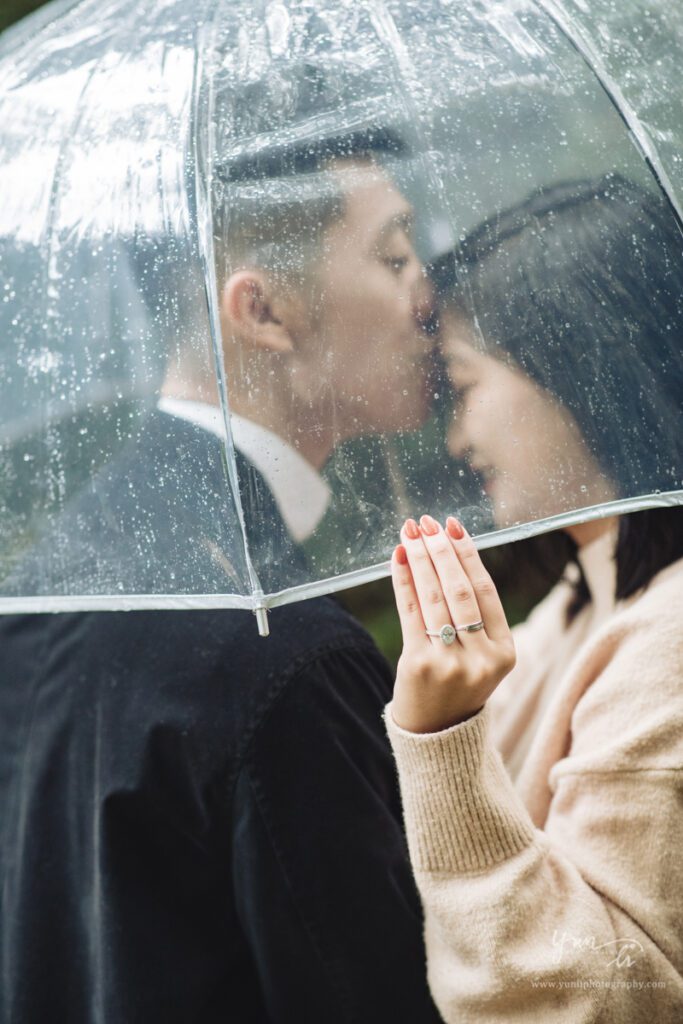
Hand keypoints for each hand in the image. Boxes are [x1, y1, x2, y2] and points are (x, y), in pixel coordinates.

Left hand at [390, 514, 515, 733]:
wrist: (437, 734)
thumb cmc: (460, 685)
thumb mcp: (483, 657)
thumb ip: (476, 615)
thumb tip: (450, 550)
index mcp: (505, 653)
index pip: (485, 590)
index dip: (468, 554)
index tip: (452, 527)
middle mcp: (481, 658)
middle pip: (460, 590)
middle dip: (440, 550)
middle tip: (426, 523)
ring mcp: (450, 662)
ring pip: (434, 597)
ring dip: (420, 559)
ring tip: (410, 533)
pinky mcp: (420, 664)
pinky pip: (410, 612)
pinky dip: (403, 581)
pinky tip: (397, 558)